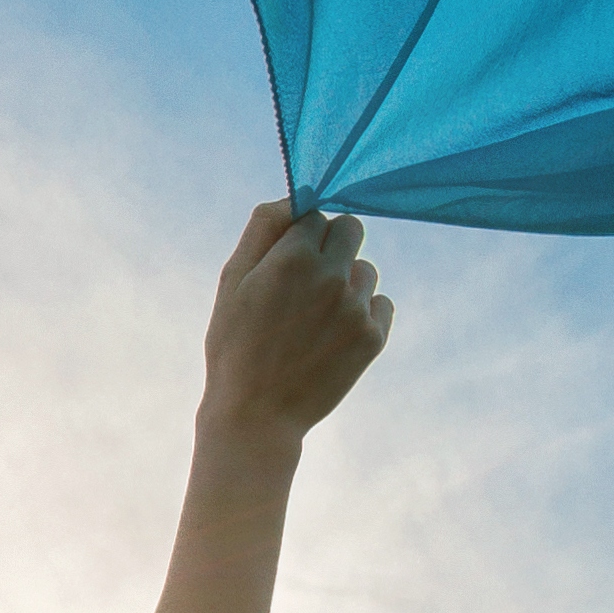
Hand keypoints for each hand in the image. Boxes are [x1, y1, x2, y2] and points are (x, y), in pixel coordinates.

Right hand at [197, 201, 391, 441]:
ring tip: (314, 318)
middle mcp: (332, 276)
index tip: (286, 260)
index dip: (300, 234)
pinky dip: (363, 313)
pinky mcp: (373, 337)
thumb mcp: (232, 279)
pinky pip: (381, 303)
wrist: (256, 416)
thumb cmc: (235, 343)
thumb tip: (297, 196)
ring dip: (347, 282)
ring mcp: (356, 308)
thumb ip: (263, 228)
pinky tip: (333, 336)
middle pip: (352, 228)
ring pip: (366, 269)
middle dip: (332, 245)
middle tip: (307, 280)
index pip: (316, 213)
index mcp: (294, 256)